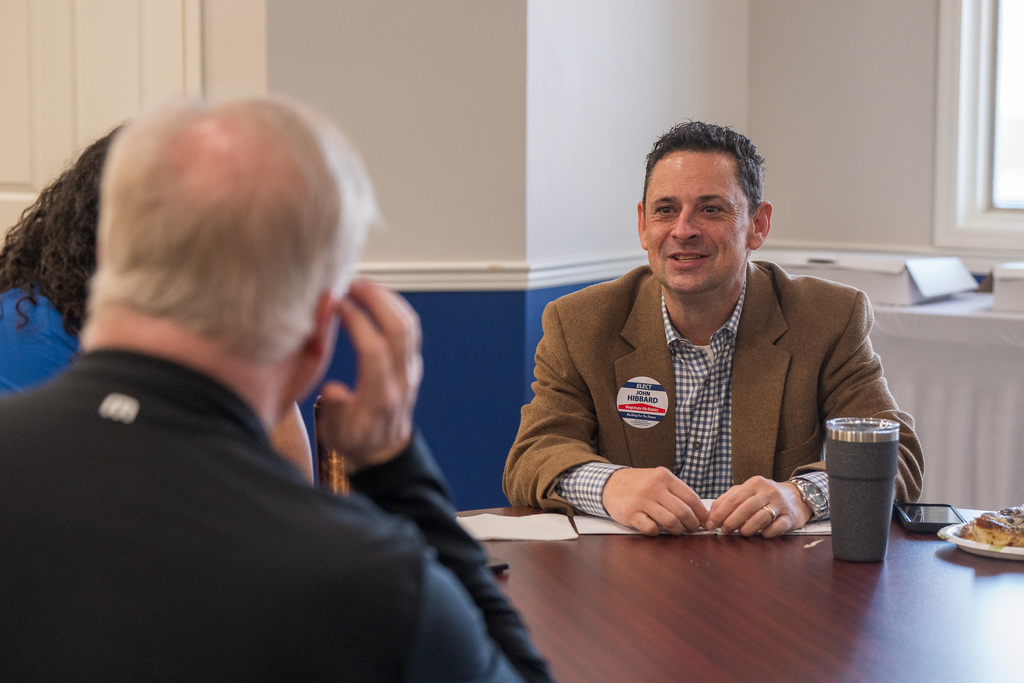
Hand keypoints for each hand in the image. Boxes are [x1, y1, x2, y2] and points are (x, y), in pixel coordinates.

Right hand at [315, 279, 422, 472]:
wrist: (384, 453)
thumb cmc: (356, 442)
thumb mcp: (336, 434)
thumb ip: (334, 411)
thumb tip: (332, 388)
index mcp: (380, 396)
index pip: (374, 350)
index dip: (356, 321)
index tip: (335, 303)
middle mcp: (401, 380)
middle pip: (400, 329)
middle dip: (377, 299)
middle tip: (351, 281)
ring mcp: (411, 370)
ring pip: (410, 325)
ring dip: (388, 298)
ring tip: (362, 283)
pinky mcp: (412, 364)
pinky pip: (410, 329)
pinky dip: (395, 307)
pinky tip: (375, 297)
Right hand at [602, 467, 708, 535]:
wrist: (609, 484)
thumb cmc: (638, 484)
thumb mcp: (658, 479)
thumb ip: (676, 491)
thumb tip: (699, 511)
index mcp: (664, 477)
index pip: (691, 497)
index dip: (701, 513)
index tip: (705, 521)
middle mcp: (654, 487)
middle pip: (683, 511)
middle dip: (692, 524)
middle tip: (692, 529)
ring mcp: (642, 501)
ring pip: (670, 522)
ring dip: (677, 530)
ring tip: (676, 530)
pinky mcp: (631, 514)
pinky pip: (652, 529)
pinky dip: (658, 532)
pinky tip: (656, 528)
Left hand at [704, 477, 810, 537]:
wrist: (796, 497)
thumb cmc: (765, 496)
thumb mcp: (747, 492)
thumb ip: (728, 500)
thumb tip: (711, 515)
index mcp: (754, 483)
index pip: (733, 499)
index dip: (720, 513)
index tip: (711, 524)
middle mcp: (768, 491)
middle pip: (746, 508)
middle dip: (731, 521)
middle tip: (724, 531)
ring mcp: (780, 504)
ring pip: (761, 517)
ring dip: (748, 528)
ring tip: (741, 533)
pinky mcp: (790, 518)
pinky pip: (777, 527)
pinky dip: (767, 533)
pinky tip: (762, 534)